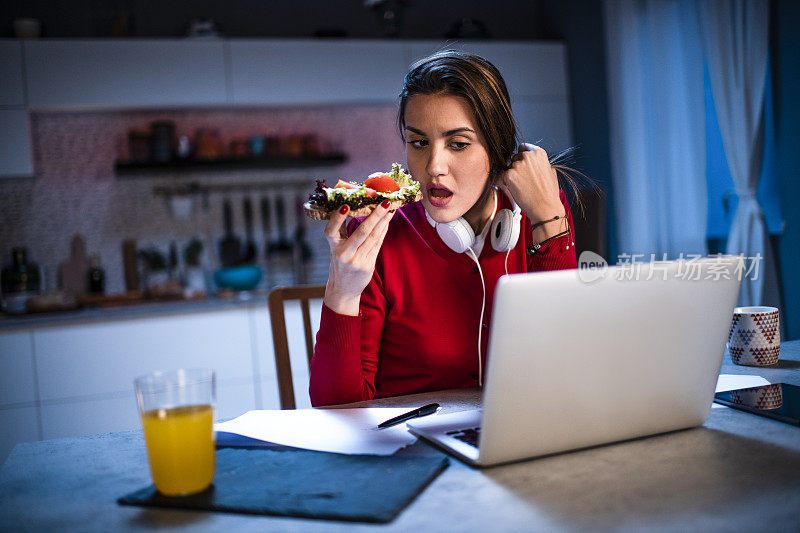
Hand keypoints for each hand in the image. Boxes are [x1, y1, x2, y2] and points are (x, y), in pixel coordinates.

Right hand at [323, 201, 394, 315]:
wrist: (343, 289)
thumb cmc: (340, 262)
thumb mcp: (336, 247)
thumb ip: (342, 230)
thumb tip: (353, 206)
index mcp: (333, 247)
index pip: (331, 231)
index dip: (337, 218)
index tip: (345, 205)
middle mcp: (344, 254)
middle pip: (362, 232)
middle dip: (375, 215)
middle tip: (385, 202)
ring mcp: (357, 261)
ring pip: (373, 237)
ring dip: (383, 221)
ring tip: (391, 208)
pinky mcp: (367, 266)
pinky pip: (377, 245)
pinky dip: (383, 231)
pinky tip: (387, 221)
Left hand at [496, 143, 565, 238]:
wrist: (545, 207)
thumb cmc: (548, 192)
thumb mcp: (550, 170)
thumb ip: (539, 162)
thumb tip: (532, 158)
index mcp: (538, 152)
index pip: (523, 147)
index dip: (522, 157)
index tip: (524, 164)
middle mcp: (527, 156)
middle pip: (515, 157)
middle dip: (517, 167)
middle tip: (525, 180)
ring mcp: (517, 165)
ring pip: (509, 167)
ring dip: (512, 175)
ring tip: (524, 186)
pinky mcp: (508, 175)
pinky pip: (503, 176)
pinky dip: (507, 183)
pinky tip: (518, 189)